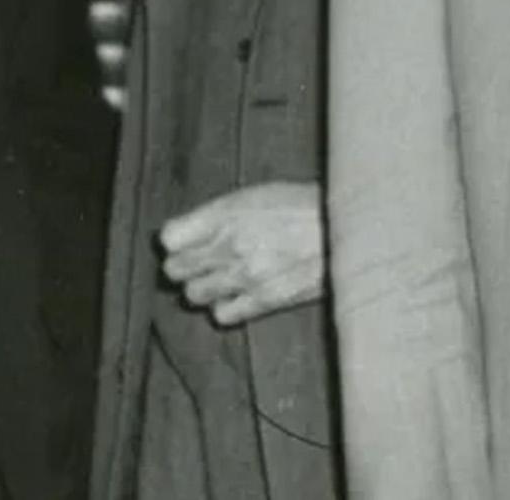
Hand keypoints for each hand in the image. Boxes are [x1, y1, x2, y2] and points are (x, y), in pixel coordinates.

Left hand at [158, 181, 325, 326]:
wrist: (341, 229)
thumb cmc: (297, 205)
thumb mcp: (252, 195)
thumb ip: (217, 214)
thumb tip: (184, 233)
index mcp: (225, 213)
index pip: (168, 238)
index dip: (172, 240)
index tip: (181, 240)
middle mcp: (230, 245)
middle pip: (175, 269)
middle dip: (181, 265)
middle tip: (196, 261)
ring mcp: (246, 276)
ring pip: (194, 294)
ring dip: (199, 287)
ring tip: (215, 278)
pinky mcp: (264, 301)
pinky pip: (222, 315)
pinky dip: (223, 307)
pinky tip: (235, 295)